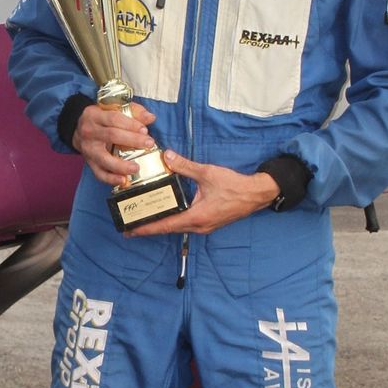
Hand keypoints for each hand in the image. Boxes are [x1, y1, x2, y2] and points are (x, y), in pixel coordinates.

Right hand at [73, 102, 157, 186]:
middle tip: (149, 143)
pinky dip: (111, 178)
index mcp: (95, 115)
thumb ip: (133, 112)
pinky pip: (99, 173)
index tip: (145, 130)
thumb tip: (150, 117)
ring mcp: (88, 149)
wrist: (78, 130)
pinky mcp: (89, 162)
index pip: (114, 118)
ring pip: (104, 158)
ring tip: (136, 167)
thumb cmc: (100, 119)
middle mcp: (89, 132)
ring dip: (121, 165)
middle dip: (132, 140)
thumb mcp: (112, 109)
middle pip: (111, 136)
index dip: (130, 124)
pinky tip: (123, 180)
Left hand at [127, 150, 279, 235]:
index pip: (166, 225)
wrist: (256, 194)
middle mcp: (199, 226)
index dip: (147, 228)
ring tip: (144, 220)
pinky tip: (166, 213)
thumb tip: (167, 157)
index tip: (131, 230)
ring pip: (177, 228)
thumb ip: (185, 166)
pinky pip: (186, 224)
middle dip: (149, 227)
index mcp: (196, 217)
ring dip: (161, 225)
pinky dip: (173, 221)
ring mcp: (204, 226)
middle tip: (131, 225)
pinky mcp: (208, 222)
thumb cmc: (234, 186)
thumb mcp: (208, 173)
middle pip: (168, 229)